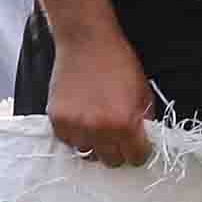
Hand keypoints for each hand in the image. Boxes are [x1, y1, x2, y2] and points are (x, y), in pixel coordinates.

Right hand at [45, 38, 153, 167]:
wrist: (87, 41)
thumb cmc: (117, 62)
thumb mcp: (143, 91)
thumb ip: (144, 119)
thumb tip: (143, 139)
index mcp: (125, 124)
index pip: (136, 157)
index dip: (139, 151)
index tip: (136, 145)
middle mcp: (100, 130)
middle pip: (112, 161)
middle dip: (118, 150)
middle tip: (117, 135)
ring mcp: (76, 126)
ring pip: (87, 153)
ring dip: (94, 144)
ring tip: (96, 125)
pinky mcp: (58, 119)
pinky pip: (68, 140)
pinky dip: (75, 134)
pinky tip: (81, 118)